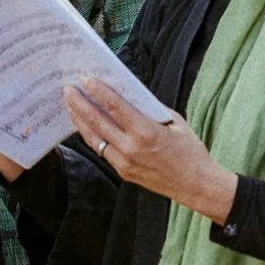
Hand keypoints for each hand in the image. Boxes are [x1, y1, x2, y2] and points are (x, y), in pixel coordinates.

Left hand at [64, 78, 237, 223]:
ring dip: (79, 119)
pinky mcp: (122, 172)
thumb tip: (128, 94)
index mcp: (146, 132)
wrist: (197, 185)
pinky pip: (101, 150)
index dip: (97, 91)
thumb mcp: (175, 123)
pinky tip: (84, 124)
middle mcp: (131, 148)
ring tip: (70, 104)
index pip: (115, 106)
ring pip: (93, 137)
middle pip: (96, 121)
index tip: (84, 78)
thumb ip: (150, 108)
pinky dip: (91, 135)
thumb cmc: (190, 150)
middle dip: (78, 102)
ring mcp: (124, 162)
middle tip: (66, 88)